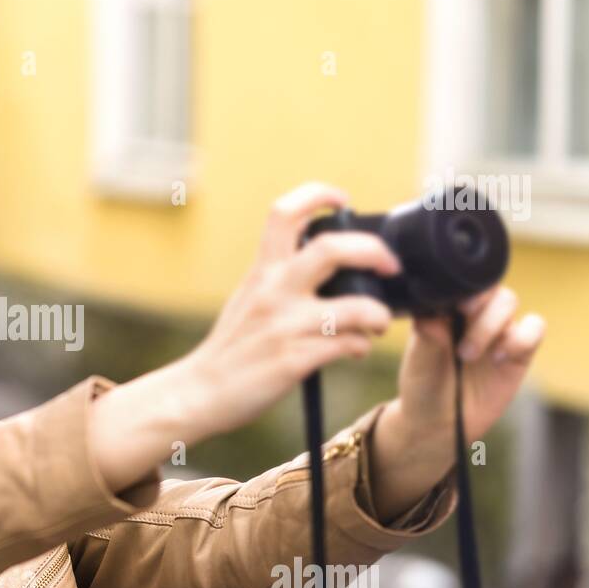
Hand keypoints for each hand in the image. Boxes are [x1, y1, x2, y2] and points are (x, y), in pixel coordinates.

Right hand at [89, 182, 400, 494]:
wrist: (199, 392)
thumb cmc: (230, 349)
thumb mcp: (248, 298)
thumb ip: (278, 276)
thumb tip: (319, 258)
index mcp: (262, 271)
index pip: (285, 213)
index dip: (319, 195)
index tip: (343, 200)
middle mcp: (273, 291)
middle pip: (333, 248)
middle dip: (373, 252)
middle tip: (389, 266)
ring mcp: (285, 326)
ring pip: (356, 306)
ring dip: (378, 314)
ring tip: (378, 323)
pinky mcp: (294, 360)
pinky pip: (348, 345)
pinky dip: (360, 346)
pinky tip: (354, 350)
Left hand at [369, 285, 545, 520]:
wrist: (439, 423)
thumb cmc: (423, 387)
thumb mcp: (418, 362)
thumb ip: (427, 336)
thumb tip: (431, 314)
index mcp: (446, 308)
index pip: (464, 281)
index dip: (465, 288)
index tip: (456, 308)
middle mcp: (474, 314)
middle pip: (490, 286)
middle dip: (479, 310)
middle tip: (461, 339)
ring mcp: (498, 330)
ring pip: (510, 301)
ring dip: (493, 325)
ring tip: (470, 355)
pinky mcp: (519, 351)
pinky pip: (535, 328)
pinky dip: (521, 338)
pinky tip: (499, 358)